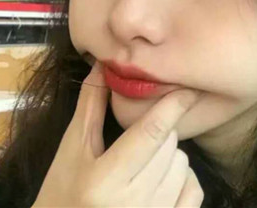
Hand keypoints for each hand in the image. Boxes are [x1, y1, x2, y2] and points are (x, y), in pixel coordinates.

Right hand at [32, 61, 203, 206]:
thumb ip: (90, 107)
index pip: (151, 133)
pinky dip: (183, 179)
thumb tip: (102, 64)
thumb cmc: (62, 194)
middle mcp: (132, 204)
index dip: (173, 106)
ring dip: (170, 157)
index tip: (188, 89)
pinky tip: (161, 183)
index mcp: (104, 180)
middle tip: (136, 145)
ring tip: (144, 167)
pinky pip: (194, 189)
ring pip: (183, 164)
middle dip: (159, 134)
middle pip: (169, 145)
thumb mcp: (72, 151)